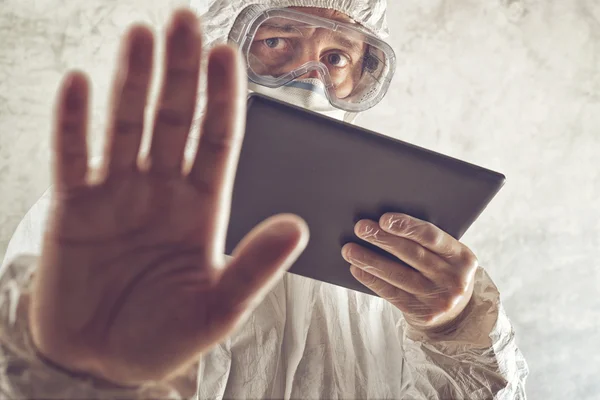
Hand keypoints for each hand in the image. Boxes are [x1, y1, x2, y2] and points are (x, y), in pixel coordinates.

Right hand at [29, 9, 307, 386]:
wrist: (101, 364)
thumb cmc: (164, 338)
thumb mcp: (218, 308)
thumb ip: (255, 266)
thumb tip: (298, 227)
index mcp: (203, 209)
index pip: (218, 141)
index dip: (223, 99)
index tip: (228, 56)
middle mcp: (163, 191)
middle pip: (175, 119)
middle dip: (180, 72)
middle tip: (185, 21)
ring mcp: (118, 195)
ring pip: (128, 125)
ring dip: (133, 81)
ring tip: (142, 36)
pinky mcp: (74, 208)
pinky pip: (73, 156)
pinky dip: (74, 122)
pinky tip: (79, 84)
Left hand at [342, 213, 477, 331]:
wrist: (458, 316)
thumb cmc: (444, 274)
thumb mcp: (448, 257)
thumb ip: (427, 242)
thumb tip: (385, 223)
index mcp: (462, 257)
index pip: (431, 236)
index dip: (406, 226)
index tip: (384, 219)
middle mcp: (453, 278)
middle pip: (411, 254)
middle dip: (383, 239)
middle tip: (361, 228)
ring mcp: (438, 298)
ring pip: (398, 275)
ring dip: (370, 260)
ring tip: (349, 250)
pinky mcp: (422, 314)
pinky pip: (391, 293)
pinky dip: (371, 280)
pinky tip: (357, 269)